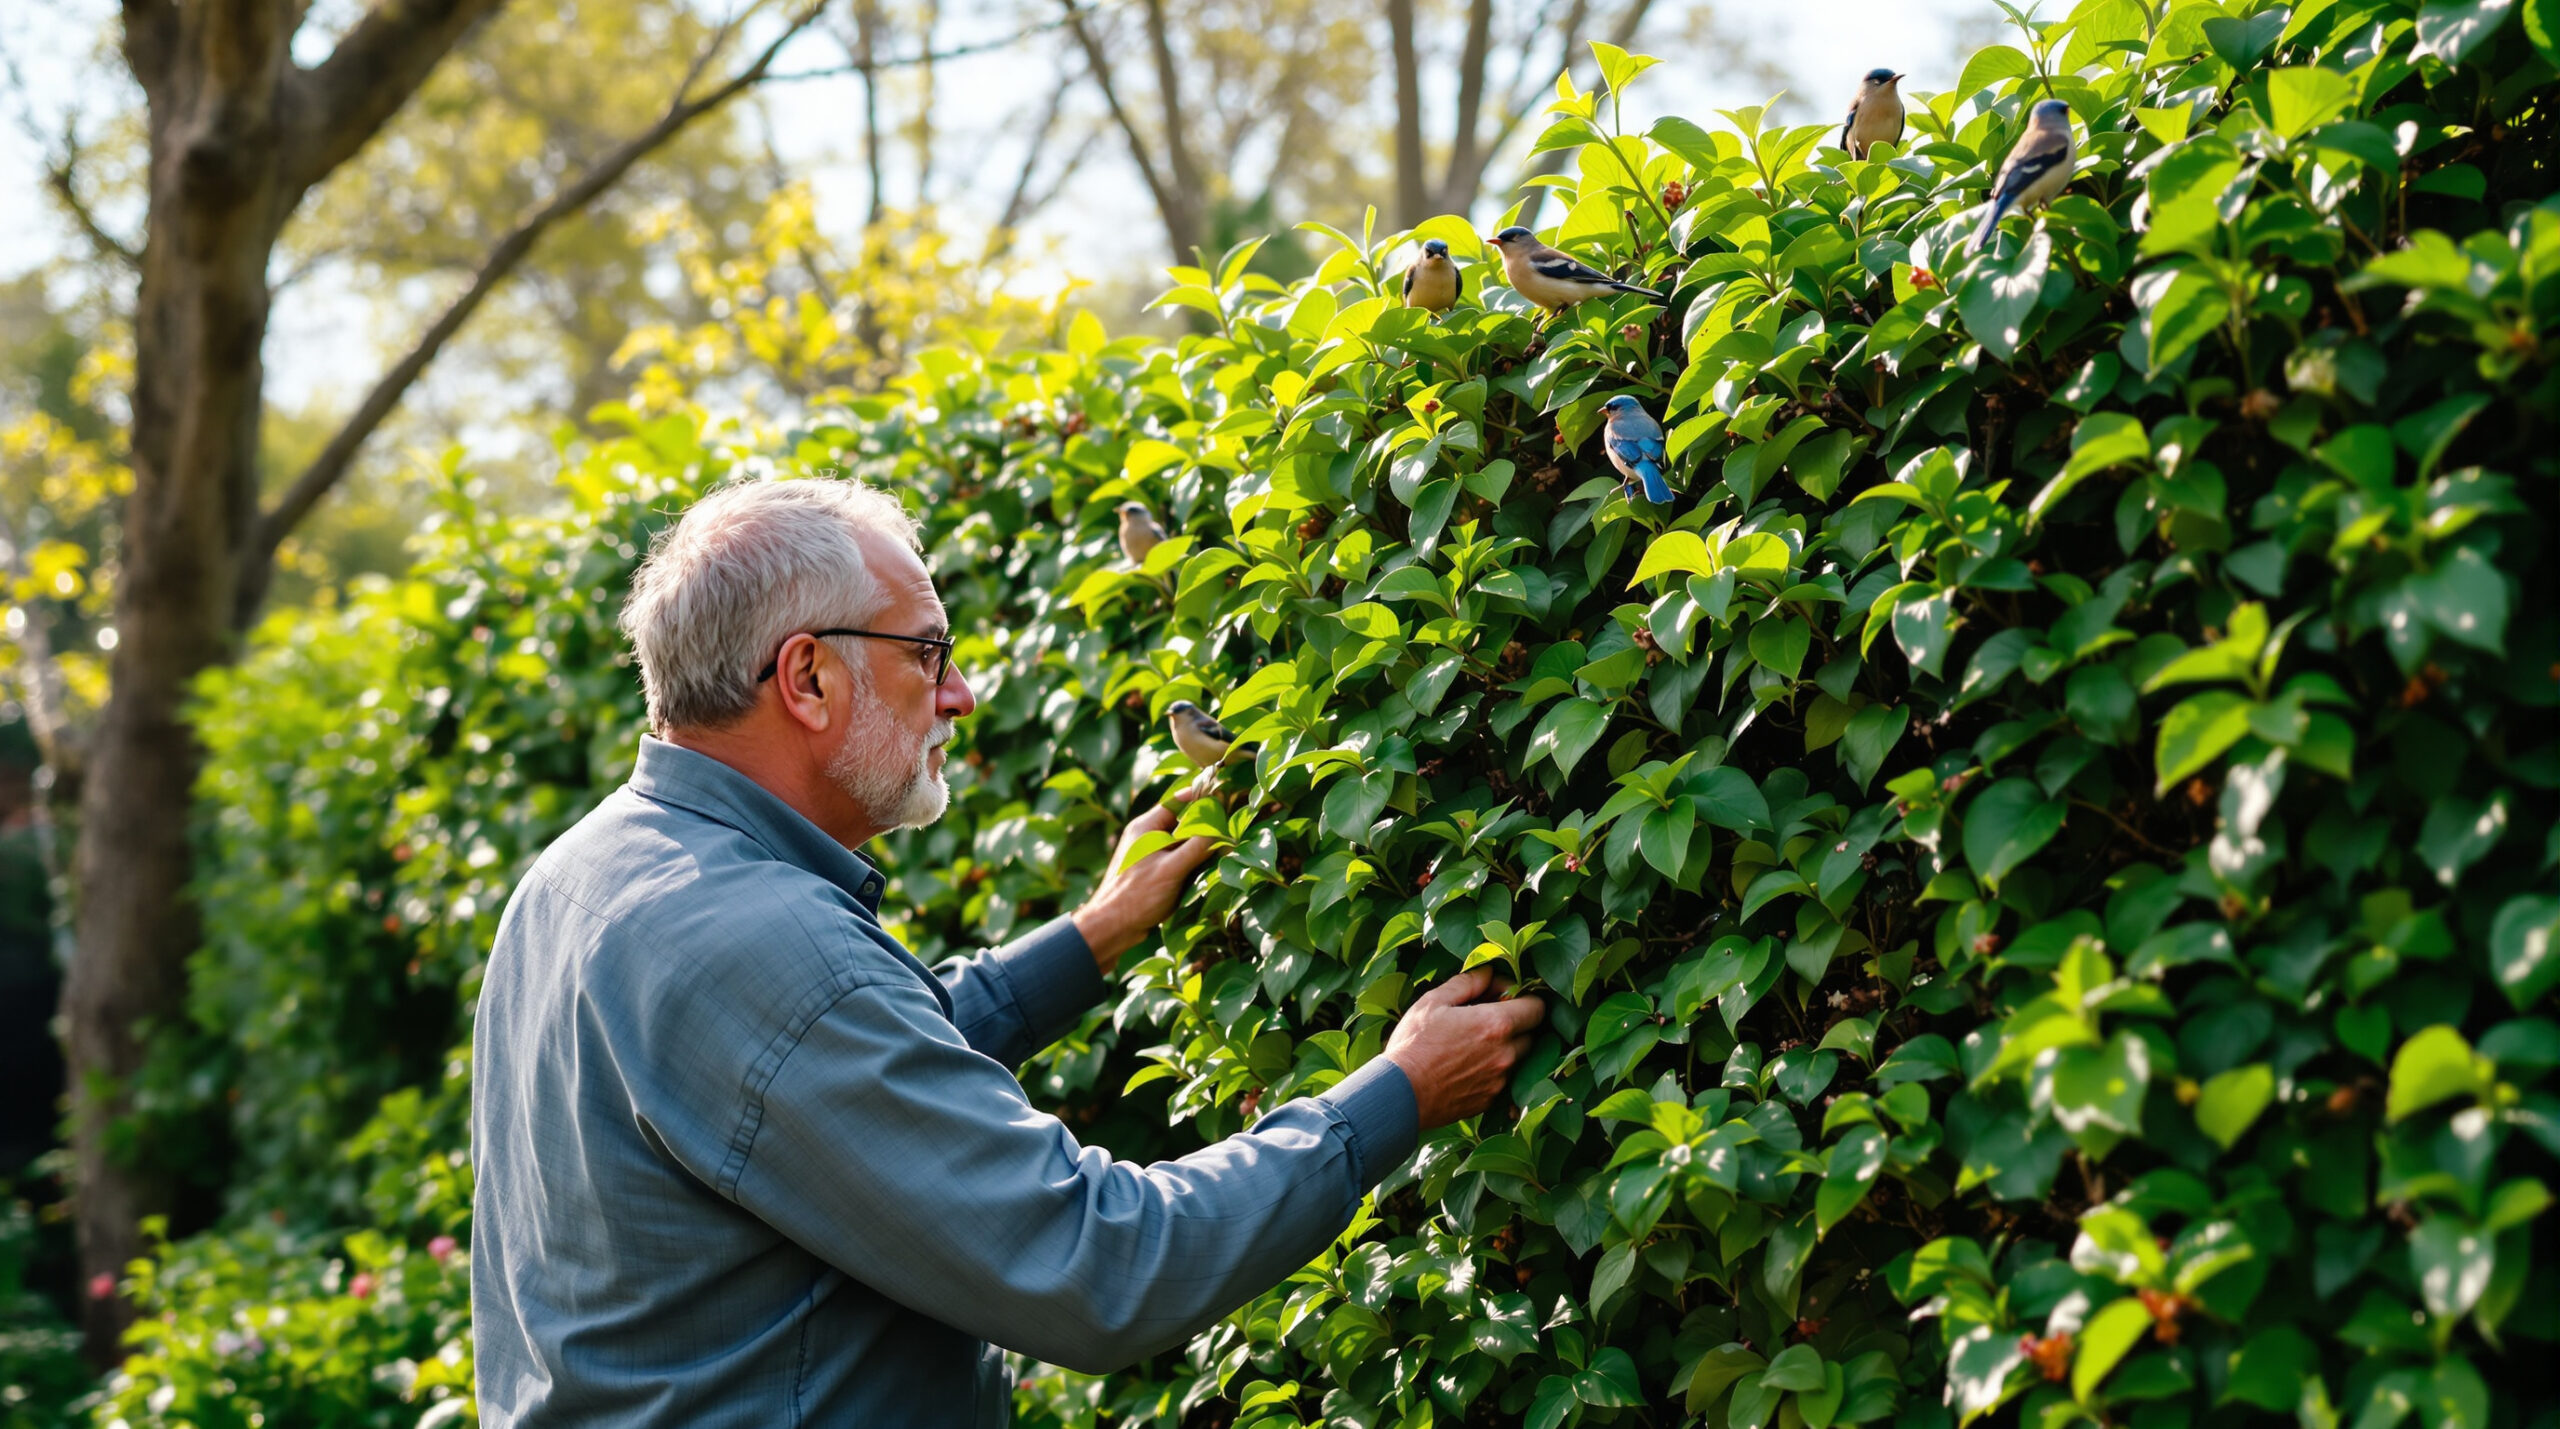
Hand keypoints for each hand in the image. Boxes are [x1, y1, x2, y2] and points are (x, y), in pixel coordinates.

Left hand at [1071, 794, 1216, 972]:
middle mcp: (1146, 837)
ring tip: (1222, 852)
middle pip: (1181, 823)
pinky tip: (1206, 873)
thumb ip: (1197, 848)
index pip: (1176, 802)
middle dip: (1204, 828)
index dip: (1199, 799)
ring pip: (1182, 844)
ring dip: (1199, 849)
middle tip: (1229, 831)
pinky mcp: (1153, 873)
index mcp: (1145, 827)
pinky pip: (1178, 861)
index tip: (1223, 799)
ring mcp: (1149, 855)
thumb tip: (1223, 832)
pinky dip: (1192, 864)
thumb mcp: (1172, 869)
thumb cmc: (1137, 895)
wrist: (1112, 927)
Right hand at [1382, 968, 1545, 1128]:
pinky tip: (1466, 1066)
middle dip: (1516, 1024)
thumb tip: (1488, 973)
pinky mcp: (1489, 1101)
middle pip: (1532, 1034)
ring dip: (1505, 1049)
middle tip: (1486, 1020)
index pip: (1537, 1007)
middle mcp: (1506, 1055)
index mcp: (1496, 1025)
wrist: (1398, 1093)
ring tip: (1473, 1045)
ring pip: (1517, 1059)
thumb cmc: (1413, 1044)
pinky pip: (1502, 1081)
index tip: (1502, 998)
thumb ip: (1467, 982)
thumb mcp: (1433, 1001)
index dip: (1523, 998)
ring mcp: (1499, 1081)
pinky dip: (1492, 1071)